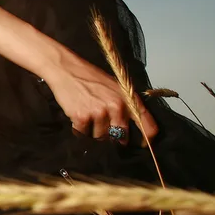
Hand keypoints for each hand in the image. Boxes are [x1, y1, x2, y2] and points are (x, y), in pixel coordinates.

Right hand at [42, 53, 159, 143]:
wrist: (66, 69)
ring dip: (94, 133)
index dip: (147, 139)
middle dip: (114, 137)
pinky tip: (78, 117)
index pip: (148, 126)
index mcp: (128, 99)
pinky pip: (83, 135)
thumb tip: (129, 129)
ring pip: (101, 137)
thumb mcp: (115, 87)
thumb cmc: (91, 77)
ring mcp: (99, 113)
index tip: (142, 145)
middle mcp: (116, 107)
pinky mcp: (82, 118)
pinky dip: (80, 130)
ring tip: (88, 117)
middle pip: (121, 137)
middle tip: (105, 130)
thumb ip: (126, 106)